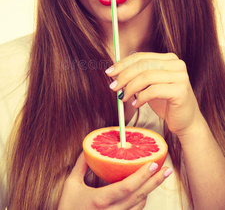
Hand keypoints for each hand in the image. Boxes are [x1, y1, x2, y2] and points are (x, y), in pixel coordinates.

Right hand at [58, 153, 172, 209]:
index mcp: (100, 200)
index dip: (141, 176)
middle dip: (155, 182)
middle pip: (139, 196)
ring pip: (139, 206)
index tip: (153, 164)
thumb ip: (81, 166)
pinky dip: (141, 201)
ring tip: (158, 177)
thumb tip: (88, 149)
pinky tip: (144, 191)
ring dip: (150, 191)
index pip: (126, 187)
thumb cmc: (68, 207)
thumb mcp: (71, 184)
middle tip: (167, 170)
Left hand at [106, 52, 200, 136]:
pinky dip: (141, 98)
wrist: (185, 122)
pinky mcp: (181, 90)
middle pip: (143, 65)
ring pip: (147, 77)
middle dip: (124, 76)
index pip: (141, 56)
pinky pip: (153, 90)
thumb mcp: (148, 86)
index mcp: (168, 59)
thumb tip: (114, 72)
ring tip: (124, 98)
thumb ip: (136, 76)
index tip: (109, 73)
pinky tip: (136, 104)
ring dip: (131, 88)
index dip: (123, 64)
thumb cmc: (165, 103)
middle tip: (113, 87)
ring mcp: (180, 76)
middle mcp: (176, 64)